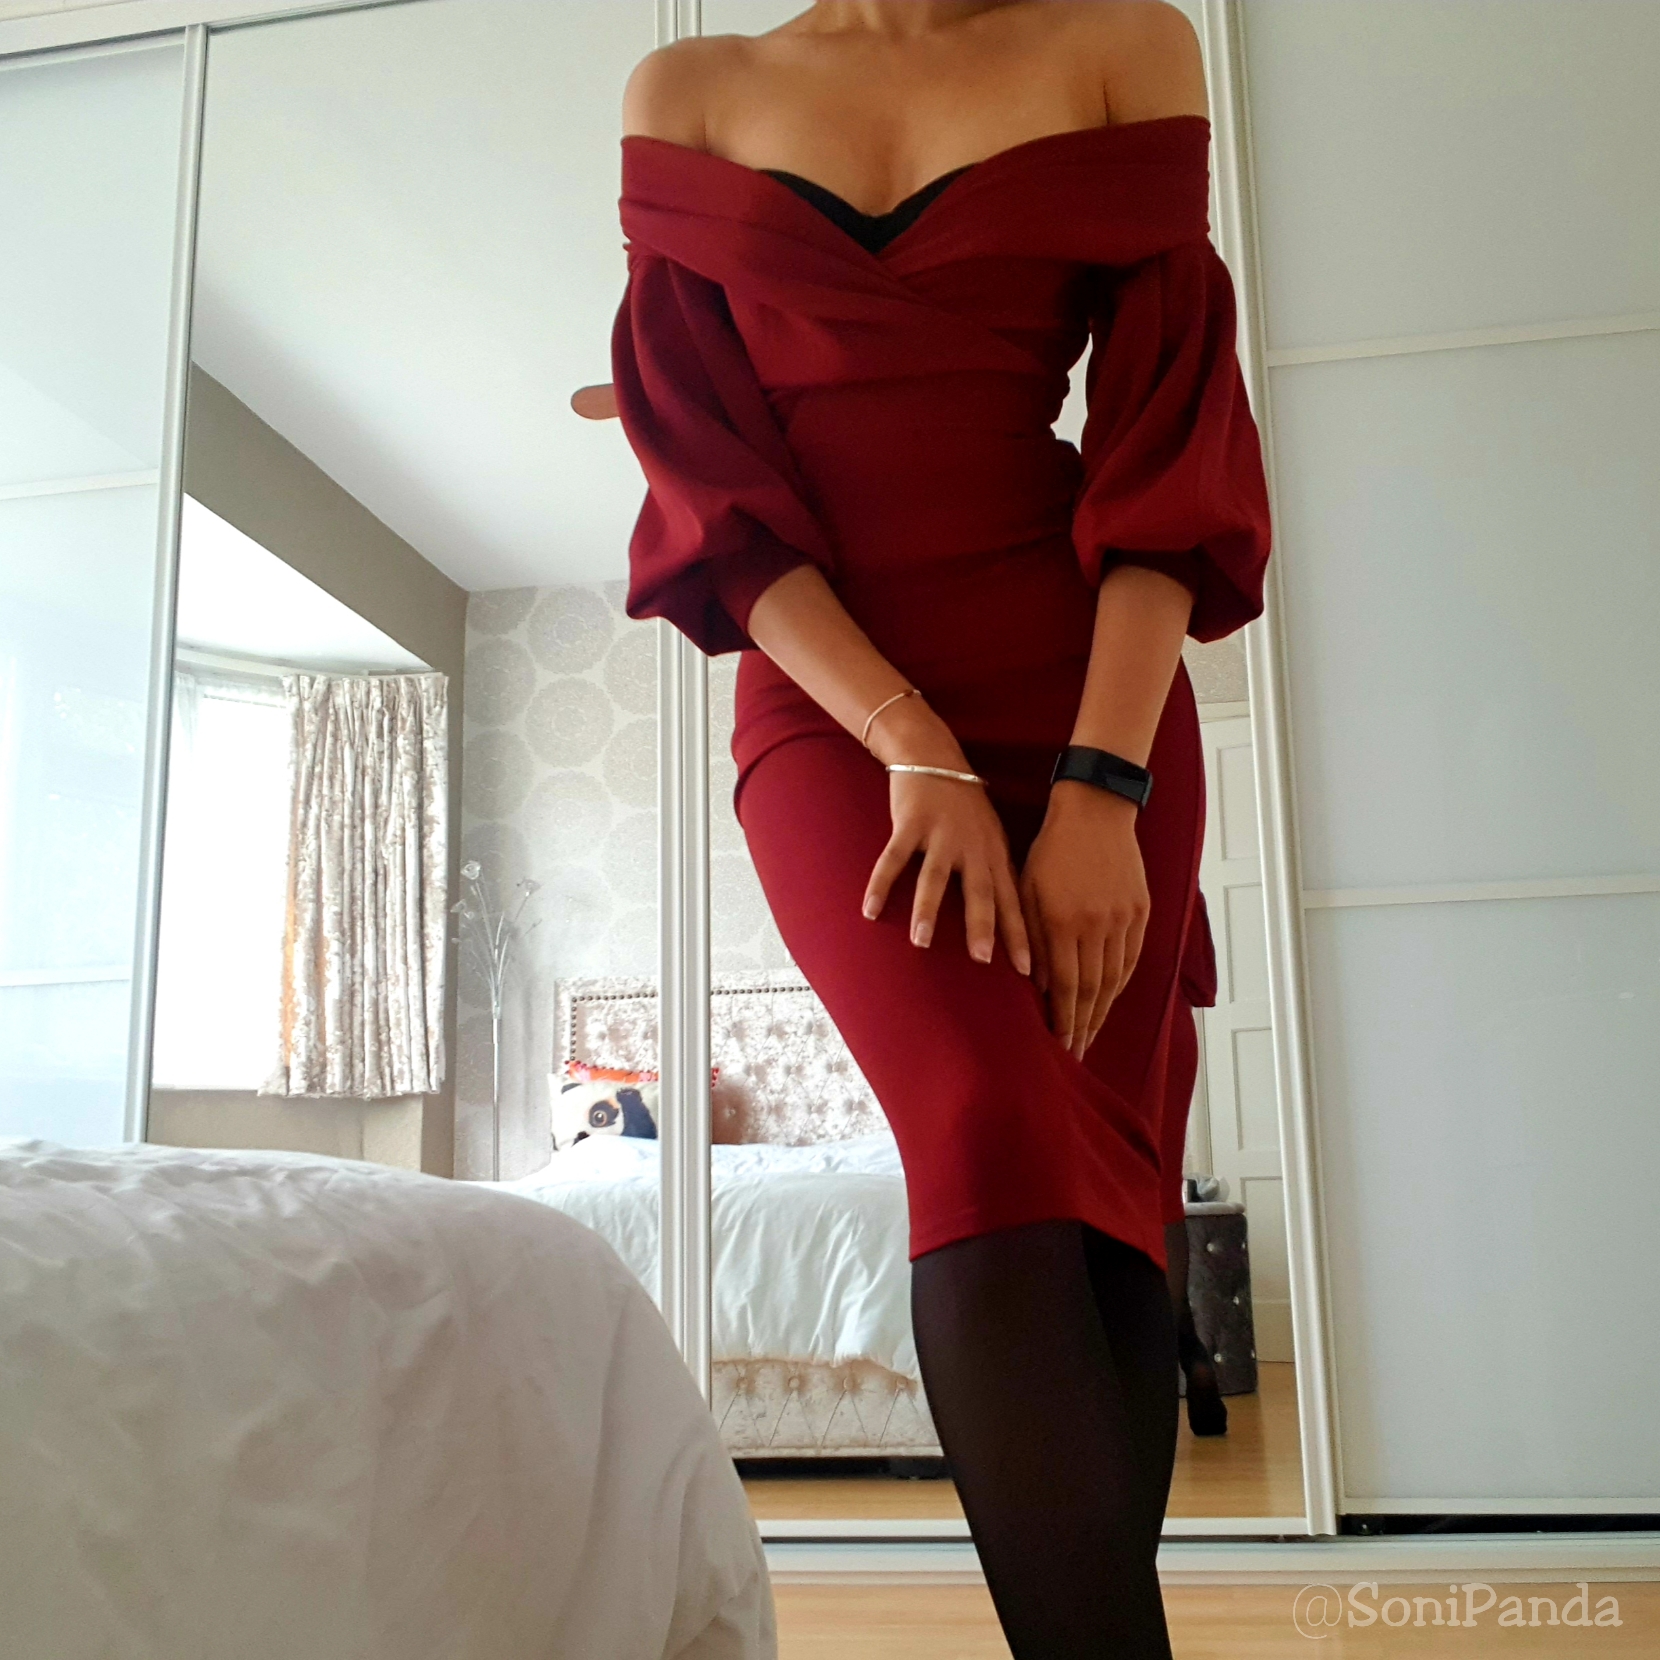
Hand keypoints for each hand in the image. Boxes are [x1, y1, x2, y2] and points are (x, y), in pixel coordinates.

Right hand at [860, 700, 1031, 975]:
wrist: (934, 756)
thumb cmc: (965, 806)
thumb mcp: (991, 838)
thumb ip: (997, 875)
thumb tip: (1009, 922)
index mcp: (994, 854)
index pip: (1013, 901)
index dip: (1021, 936)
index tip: (1029, 972)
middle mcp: (971, 846)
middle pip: (980, 892)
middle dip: (982, 926)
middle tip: (983, 960)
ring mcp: (940, 834)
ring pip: (935, 878)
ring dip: (928, 911)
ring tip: (921, 943)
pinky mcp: (910, 823)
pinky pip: (893, 859)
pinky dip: (880, 885)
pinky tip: (870, 911)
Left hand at [1019, 781, 1148, 1058]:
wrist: (1095, 810)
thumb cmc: (1051, 848)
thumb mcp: (1028, 888)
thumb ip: (1033, 937)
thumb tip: (1042, 986)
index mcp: (1065, 921)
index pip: (1068, 987)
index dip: (1064, 1020)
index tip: (1060, 1046)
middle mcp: (1098, 925)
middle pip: (1094, 991)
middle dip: (1083, 1026)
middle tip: (1076, 1054)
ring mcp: (1123, 919)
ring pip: (1115, 978)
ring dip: (1102, 1011)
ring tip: (1090, 1034)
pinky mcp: (1140, 910)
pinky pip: (1131, 958)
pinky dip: (1120, 984)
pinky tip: (1109, 1000)